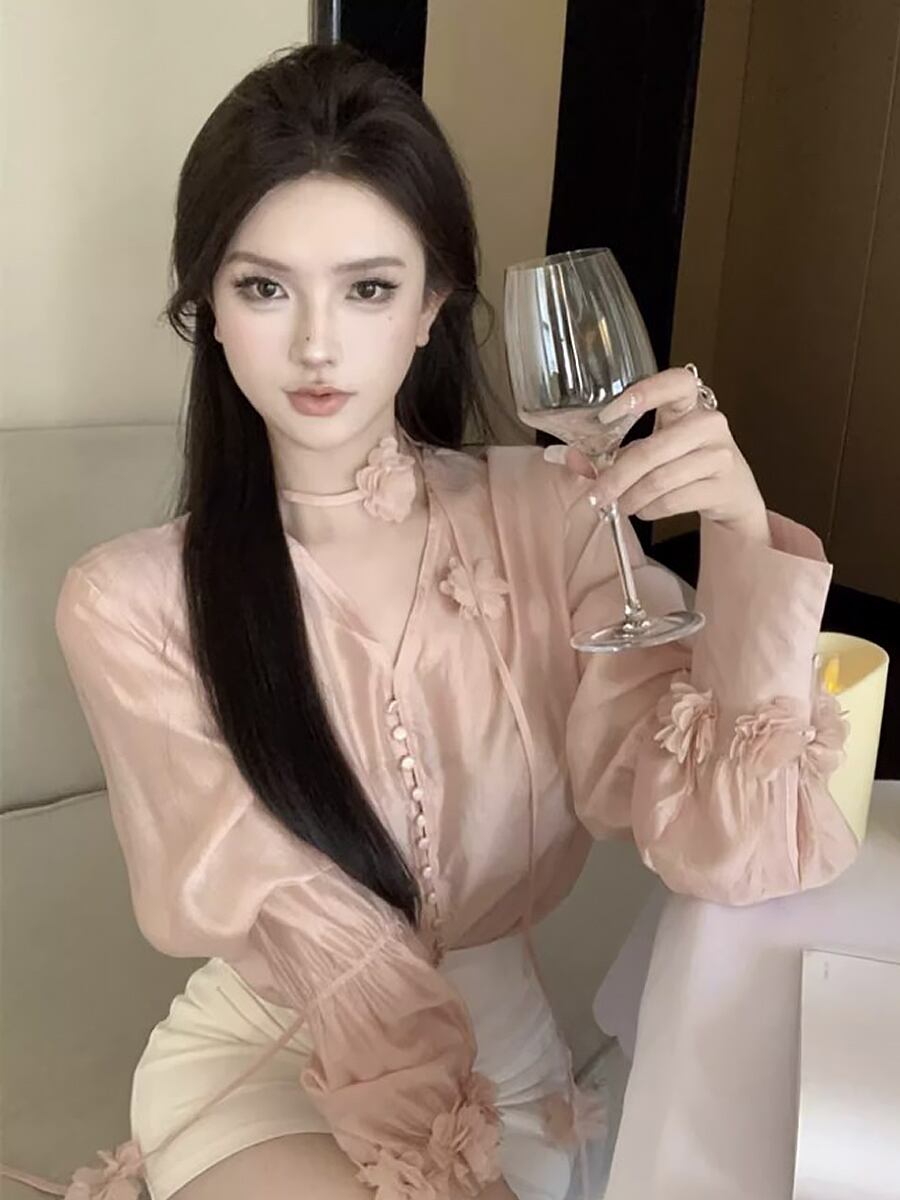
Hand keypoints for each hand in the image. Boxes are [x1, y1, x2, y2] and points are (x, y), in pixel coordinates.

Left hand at [545, 367, 770, 542]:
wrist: (732, 495)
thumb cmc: (684, 463)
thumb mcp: (652, 449)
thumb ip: (611, 451)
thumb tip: (564, 457)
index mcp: (690, 404)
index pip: (677, 382)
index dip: (645, 393)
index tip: (608, 415)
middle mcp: (710, 423)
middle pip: (653, 449)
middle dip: (616, 476)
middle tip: (594, 496)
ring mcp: (721, 455)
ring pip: (660, 479)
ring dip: (630, 498)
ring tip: (618, 506)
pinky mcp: (724, 486)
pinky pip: (673, 500)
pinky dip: (650, 510)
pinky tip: (644, 510)